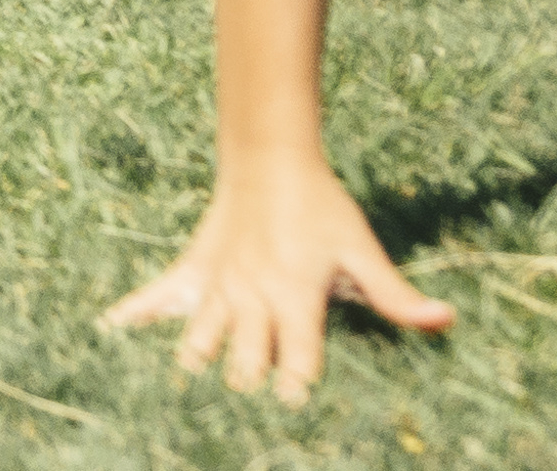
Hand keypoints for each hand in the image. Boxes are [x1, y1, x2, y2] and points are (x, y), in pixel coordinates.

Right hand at [106, 167, 452, 401]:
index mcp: (295, 296)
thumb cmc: (320, 205)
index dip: (296, 385)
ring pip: (200, 336)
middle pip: (244, 358)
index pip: (296, 358)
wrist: (268, 156)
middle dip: (249, 380)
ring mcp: (218, 283)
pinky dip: (134, 313)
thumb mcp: (362, 249)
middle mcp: (252, 295)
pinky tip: (111, 330)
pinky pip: (157, 295)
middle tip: (253, 390)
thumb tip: (445, 320)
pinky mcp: (194, 268)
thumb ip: (396, 295)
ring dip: (200, 360)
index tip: (295, 401)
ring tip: (198, 381)